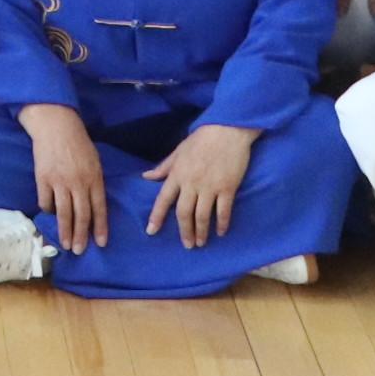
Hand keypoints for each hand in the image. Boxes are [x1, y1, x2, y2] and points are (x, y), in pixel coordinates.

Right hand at [19, 102, 106, 251]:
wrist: (55, 125)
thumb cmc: (77, 142)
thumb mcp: (94, 161)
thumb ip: (94, 183)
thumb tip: (93, 204)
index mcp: (94, 178)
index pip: (99, 208)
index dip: (100, 227)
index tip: (101, 243)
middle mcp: (78, 182)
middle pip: (81, 215)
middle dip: (81, 236)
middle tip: (79, 250)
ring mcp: (59, 181)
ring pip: (63, 213)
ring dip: (65, 231)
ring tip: (65, 244)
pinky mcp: (43, 178)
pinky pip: (46, 201)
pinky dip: (48, 211)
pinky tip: (50, 216)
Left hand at [143, 121, 255, 249]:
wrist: (227, 130)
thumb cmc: (202, 139)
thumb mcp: (178, 151)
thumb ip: (164, 167)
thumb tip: (146, 177)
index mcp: (177, 174)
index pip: (163, 200)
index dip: (156, 217)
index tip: (151, 231)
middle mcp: (191, 183)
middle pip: (184, 213)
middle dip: (184, 231)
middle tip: (187, 245)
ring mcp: (210, 187)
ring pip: (203, 216)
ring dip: (201, 232)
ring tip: (201, 243)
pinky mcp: (228, 188)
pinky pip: (223, 211)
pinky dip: (222, 224)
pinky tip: (220, 232)